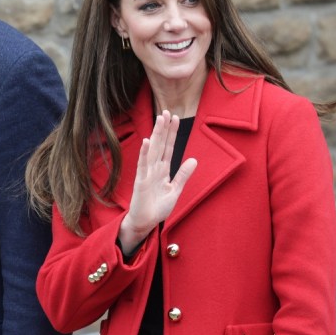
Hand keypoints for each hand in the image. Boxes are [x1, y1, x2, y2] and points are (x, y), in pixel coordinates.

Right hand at [119, 110, 197, 253]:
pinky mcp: (141, 182)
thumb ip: (183, 175)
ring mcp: (147, 173)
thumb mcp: (175, 190)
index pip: (168, 148)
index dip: (172, 133)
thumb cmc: (157, 207)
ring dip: (156, 135)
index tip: (175, 118)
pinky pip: (143, 165)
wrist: (145, 223)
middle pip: (160, 144)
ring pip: (153, 150)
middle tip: (166, 111)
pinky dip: (145, 153)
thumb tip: (194, 159)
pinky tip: (148, 142)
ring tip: (159, 120)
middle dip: (164, 128)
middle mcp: (154, 168)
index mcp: (163, 170)